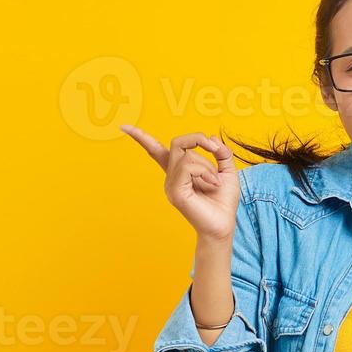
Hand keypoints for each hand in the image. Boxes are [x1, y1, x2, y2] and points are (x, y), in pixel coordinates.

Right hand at [121, 126, 240, 242]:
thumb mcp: (227, 170)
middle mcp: (171, 176)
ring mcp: (171, 184)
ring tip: (215, 181)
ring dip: (207, 165)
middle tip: (214, 148)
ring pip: (186, 155)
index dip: (140, 137)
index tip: (124, 127)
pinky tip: (212, 184)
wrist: (224, 225)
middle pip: (177, 142)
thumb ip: (221, 152)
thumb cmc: (223, 201)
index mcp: (179, 171)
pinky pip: (188, 167)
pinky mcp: (175, 192)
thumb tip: (211, 137)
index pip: (155, 150)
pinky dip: (205, 171)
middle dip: (197, 138)